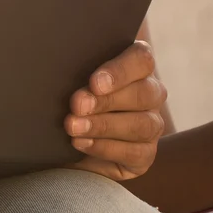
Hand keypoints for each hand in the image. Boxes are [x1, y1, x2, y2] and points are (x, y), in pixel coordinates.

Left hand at [65, 41, 166, 179]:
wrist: (67, 134)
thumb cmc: (72, 91)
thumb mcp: (74, 74)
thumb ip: (78, 64)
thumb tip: (60, 59)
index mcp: (137, 65)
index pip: (142, 59)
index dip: (120, 71)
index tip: (94, 83)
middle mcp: (151, 92)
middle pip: (144, 93)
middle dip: (107, 101)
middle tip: (77, 105)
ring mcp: (152, 123)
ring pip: (143, 124)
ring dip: (104, 126)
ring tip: (73, 126)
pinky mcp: (146, 152)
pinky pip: (135, 152)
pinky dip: (105, 148)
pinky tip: (81, 143)